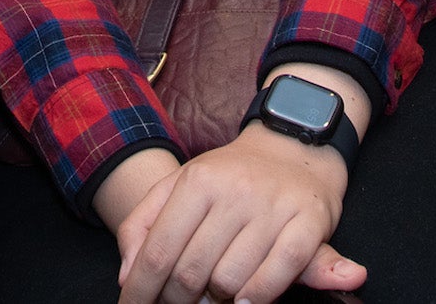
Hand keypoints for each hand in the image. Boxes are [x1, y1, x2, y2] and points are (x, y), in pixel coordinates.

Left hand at [108, 126, 362, 303]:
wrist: (294, 147)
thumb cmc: (229, 176)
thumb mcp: (179, 185)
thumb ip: (143, 224)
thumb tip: (127, 275)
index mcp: (197, 180)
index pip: (158, 251)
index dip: (141, 289)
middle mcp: (235, 191)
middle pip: (191, 272)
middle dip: (177, 299)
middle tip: (177, 302)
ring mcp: (273, 208)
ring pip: (230, 280)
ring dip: (217, 300)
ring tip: (213, 293)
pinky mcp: (309, 223)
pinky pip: (276, 277)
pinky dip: (256, 297)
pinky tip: (243, 299)